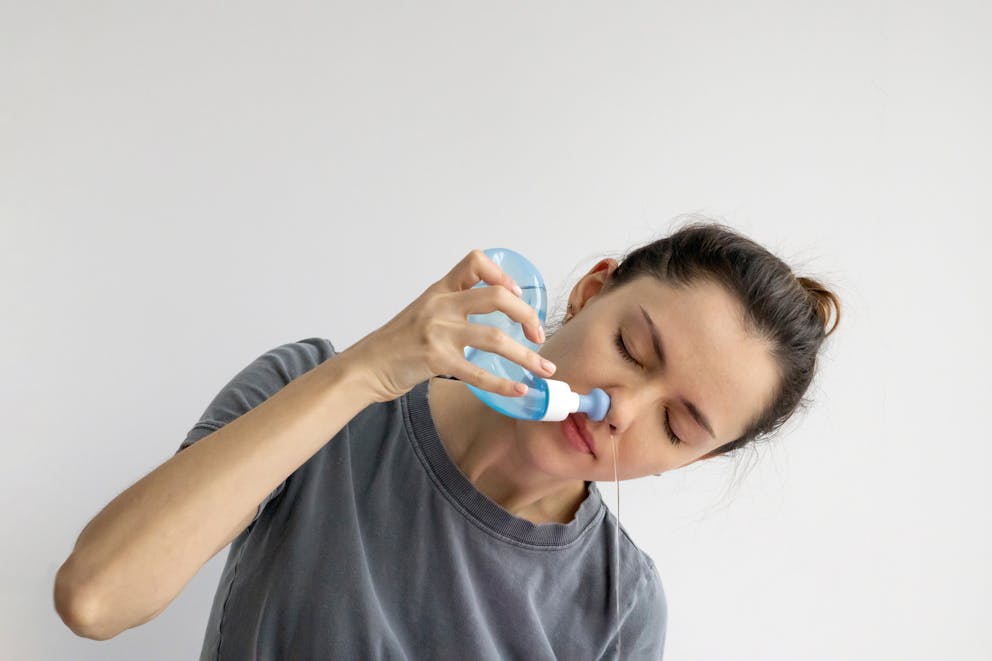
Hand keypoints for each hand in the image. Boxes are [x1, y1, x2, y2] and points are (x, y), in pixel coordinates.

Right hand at [337, 249, 556, 402]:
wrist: (365, 366)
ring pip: (495, 338)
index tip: (516, 293)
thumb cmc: (397, 343)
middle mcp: (440, 305)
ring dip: (526, 356)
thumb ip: (453, 307)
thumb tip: (492, 311)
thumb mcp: (423, 312)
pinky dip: (503, 384)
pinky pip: (478, 372)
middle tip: (538, 335)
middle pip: (497, 297)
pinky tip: (519, 389)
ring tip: (545, 370)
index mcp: (440, 291)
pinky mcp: (435, 359)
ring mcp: (437, 332)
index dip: (501, 273)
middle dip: (527, 316)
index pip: (475, 262)